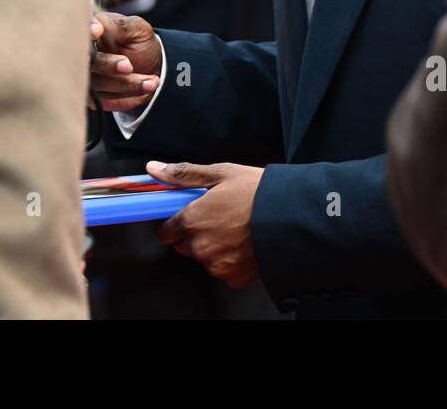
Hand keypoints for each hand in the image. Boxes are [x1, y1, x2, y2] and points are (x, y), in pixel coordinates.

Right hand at [89, 12, 161, 111]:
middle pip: (86, 62)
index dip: (86, 32)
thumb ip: (118, 25)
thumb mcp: (136, 28)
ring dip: (125, 84)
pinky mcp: (91, 97)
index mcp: (90, 31)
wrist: (151, 65)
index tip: (98, 31)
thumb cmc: (140, 41)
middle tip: (128, 66)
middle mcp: (82, 55)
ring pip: (98, 84)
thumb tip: (97, 25)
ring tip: (151, 81)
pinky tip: (145, 89)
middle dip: (107, 64)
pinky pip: (104, 100)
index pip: (77, 32)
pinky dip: (126, 97)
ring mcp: (85, 77)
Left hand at [151, 161, 262, 287]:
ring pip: (203, 258)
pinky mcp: (234, 277)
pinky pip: (222, 270)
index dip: (174, 223)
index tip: (185, 215)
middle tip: (217, 218)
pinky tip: (243, 243)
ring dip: (212, 247)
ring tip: (235, 229)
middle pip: (183, 246)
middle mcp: (201, 246)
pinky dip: (229, 260)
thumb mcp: (221, 173)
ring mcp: (217, 264)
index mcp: (193, 220)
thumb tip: (155, 169)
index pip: (165, 232)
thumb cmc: (258, 192)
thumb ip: (183, 174)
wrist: (292, 218)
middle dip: (194, 234)